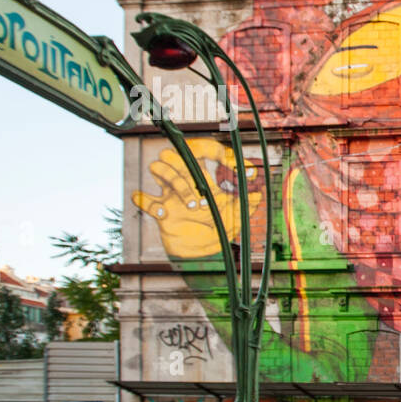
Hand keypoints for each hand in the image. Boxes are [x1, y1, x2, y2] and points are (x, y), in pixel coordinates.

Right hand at [132, 139, 262, 258]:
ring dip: (177, 183)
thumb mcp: (234, 217)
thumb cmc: (215, 228)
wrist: (199, 252)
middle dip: (188, 167)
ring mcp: (170, 193)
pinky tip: (163, 213)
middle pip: (173, 152)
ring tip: (194, 206)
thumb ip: (246, 205)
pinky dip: (150, 203)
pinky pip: (142, 198)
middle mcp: (185, 180)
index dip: (214, 150)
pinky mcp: (160, 210)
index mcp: (203, 177)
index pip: (201, 149)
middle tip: (206, 191)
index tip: (231, 163)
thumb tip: (258, 193)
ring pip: (157, 166)